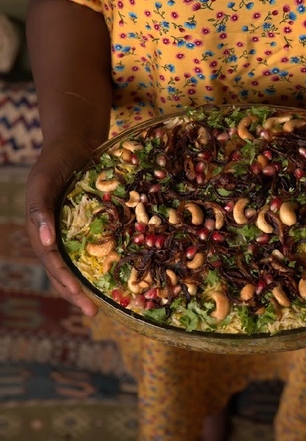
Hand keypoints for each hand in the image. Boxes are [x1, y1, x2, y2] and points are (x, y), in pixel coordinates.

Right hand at [26, 139, 99, 315]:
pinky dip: (99, 262)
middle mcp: (55, 235)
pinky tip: (114, 273)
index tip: (80, 297)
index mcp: (41, 230)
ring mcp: (70, 230)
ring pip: (77, 263)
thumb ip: (40, 209)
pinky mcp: (86, 223)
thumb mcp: (44, 182)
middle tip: (93, 312)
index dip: (64, 282)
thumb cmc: (55, 162)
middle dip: (75, 293)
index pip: (52, 263)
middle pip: (63, 270)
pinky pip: (92, 247)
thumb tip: (45, 243)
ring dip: (87, 284)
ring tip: (103, 303)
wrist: (74, 144)